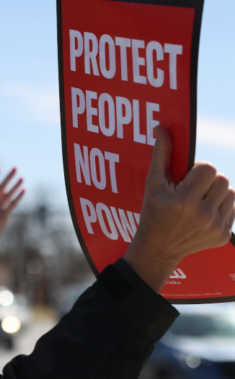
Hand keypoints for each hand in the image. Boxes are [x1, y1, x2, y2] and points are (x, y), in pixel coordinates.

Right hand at [124, 126, 234, 292]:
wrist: (158, 250)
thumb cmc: (152, 214)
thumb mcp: (152, 185)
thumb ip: (160, 155)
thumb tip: (161, 128)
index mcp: (185, 200)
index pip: (208, 168)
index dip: (198, 170)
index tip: (187, 179)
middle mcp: (203, 214)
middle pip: (222, 179)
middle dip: (208, 181)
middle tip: (193, 189)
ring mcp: (215, 227)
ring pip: (230, 193)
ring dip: (217, 193)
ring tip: (199, 201)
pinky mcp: (223, 236)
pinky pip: (232, 210)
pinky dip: (220, 208)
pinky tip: (203, 214)